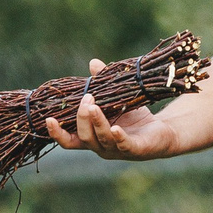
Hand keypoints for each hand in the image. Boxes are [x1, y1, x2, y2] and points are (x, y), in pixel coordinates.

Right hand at [43, 59, 182, 159]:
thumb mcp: (116, 98)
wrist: (164, 130)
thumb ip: (102, 84)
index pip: (69, 140)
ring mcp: (117, 150)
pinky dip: (118, 137)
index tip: (48, 120)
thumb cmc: (135, 117)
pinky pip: (123, 145)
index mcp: (92, 137)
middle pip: (83, 137)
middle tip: (86, 99)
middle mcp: (101, 146)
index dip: (57, 133)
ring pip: (101, 139)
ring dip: (96, 123)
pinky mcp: (135, 149)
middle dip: (81, 118)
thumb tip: (93, 63)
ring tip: (93, 106)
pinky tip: (116, 129)